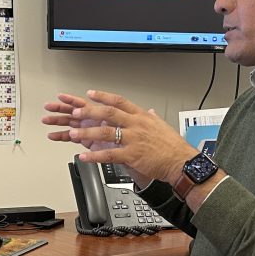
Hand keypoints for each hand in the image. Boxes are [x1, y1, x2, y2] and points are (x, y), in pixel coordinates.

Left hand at [43, 90, 197, 183]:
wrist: (181, 162)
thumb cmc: (172, 145)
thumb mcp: (161, 125)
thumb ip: (151, 117)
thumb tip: (149, 111)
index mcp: (141, 116)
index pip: (120, 101)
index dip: (104, 96)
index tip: (90, 93)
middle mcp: (136, 125)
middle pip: (109, 113)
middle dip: (89, 112)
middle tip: (75, 111)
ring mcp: (133, 140)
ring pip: (106, 133)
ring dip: (87, 133)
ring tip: (73, 133)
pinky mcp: (132, 155)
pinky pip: (110, 155)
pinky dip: (95, 156)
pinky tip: (84, 156)